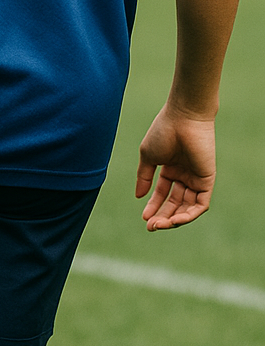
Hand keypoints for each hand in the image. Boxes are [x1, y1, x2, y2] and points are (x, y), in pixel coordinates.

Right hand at [135, 104, 216, 230]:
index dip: (153, 206)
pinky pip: (200, 204)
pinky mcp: (207, 180)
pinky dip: (189, 214)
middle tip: (151, 226)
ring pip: (187, 207)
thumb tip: (139, 197)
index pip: (162, 194)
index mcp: (169, 169)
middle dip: (163, 216)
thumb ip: (144, 177)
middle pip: (174, 203)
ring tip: (161, 224)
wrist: (182, 119)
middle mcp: (184, 176)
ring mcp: (196, 179)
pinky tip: (176, 219)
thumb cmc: (162, 132)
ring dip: (174, 218)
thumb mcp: (148, 156)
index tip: (144, 217)